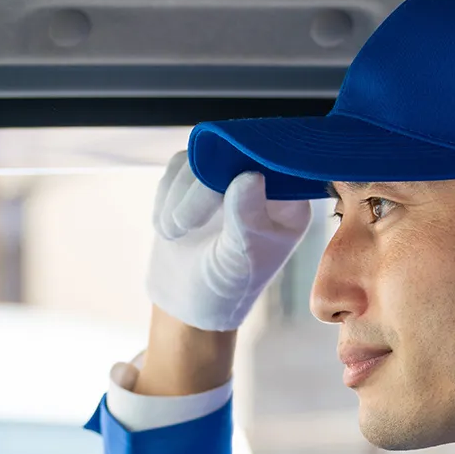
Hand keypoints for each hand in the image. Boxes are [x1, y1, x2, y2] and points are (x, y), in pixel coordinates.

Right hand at [146, 151, 312, 331]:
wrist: (190, 301)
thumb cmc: (228, 285)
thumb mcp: (242, 258)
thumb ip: (247, 218)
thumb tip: (250, 175)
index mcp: (288, 200)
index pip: (275, 160)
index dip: (247, 163)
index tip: (224, 188)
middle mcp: (259, 182)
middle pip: (228, 152)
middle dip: (200, 187)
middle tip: (186, 224)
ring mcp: (225, 178)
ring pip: (197, 159)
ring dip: (178, 196)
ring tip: (174, 232)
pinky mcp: (194, 181)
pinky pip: (176, 168)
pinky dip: (166, 196)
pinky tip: (168, 229)